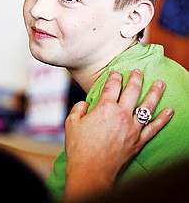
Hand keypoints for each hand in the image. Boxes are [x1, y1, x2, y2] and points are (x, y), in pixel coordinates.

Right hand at [63, 69, 171, 201]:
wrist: (91, 170)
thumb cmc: (79, 147)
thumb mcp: (71, 122)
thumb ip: (79, 108)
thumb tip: (86, 104)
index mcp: (104, 108)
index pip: (112, 86)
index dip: (114, 76)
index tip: (115, 72)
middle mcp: (121, 114)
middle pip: (132, 91)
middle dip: (135, 78)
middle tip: (138, 71)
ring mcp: (133, 128)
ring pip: (147, 106)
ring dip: (155, 93)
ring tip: (160, 83)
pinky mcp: (138, 141)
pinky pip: (154, 128)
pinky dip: (163, 119)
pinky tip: (170, 111)